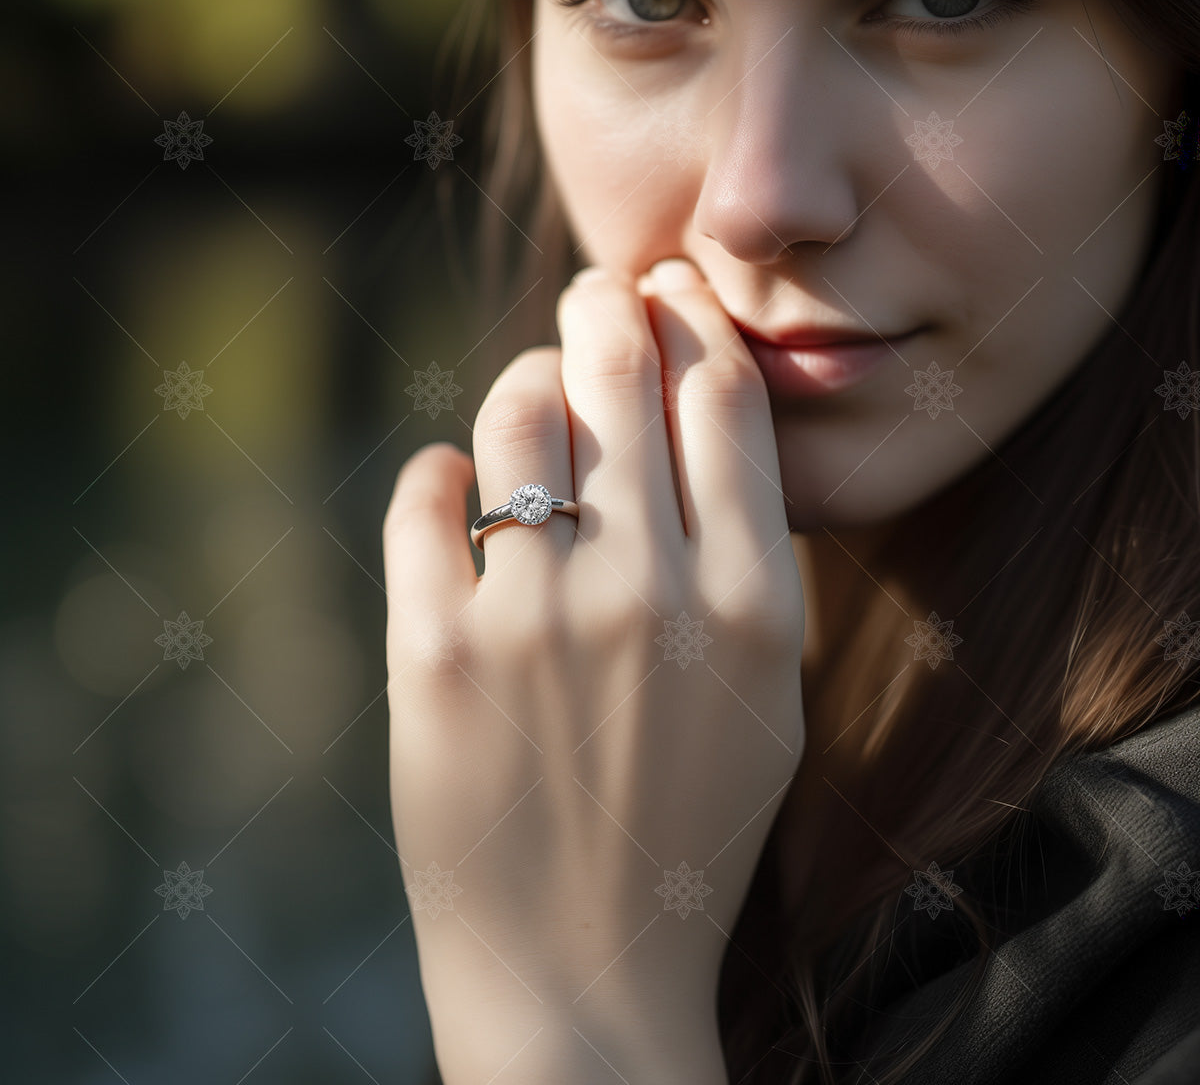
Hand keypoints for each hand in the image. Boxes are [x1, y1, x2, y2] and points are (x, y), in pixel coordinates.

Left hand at [382, 258, 805, 1078]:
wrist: (584, 972)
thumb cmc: (689, 827)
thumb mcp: (768, 696)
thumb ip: (750, 558)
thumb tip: (690, 412)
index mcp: (754, 606)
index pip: (724, 396)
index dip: (693, 318)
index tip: (669, 289)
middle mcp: (648, 595)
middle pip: (622, 375)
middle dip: (606, 309)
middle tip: (595, 296)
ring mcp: (532, 622)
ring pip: (515, 416)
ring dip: (521, 382)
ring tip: (528, 396)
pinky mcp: (429, 655)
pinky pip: (422, 499)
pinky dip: (435, 476)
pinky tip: (450, 488)